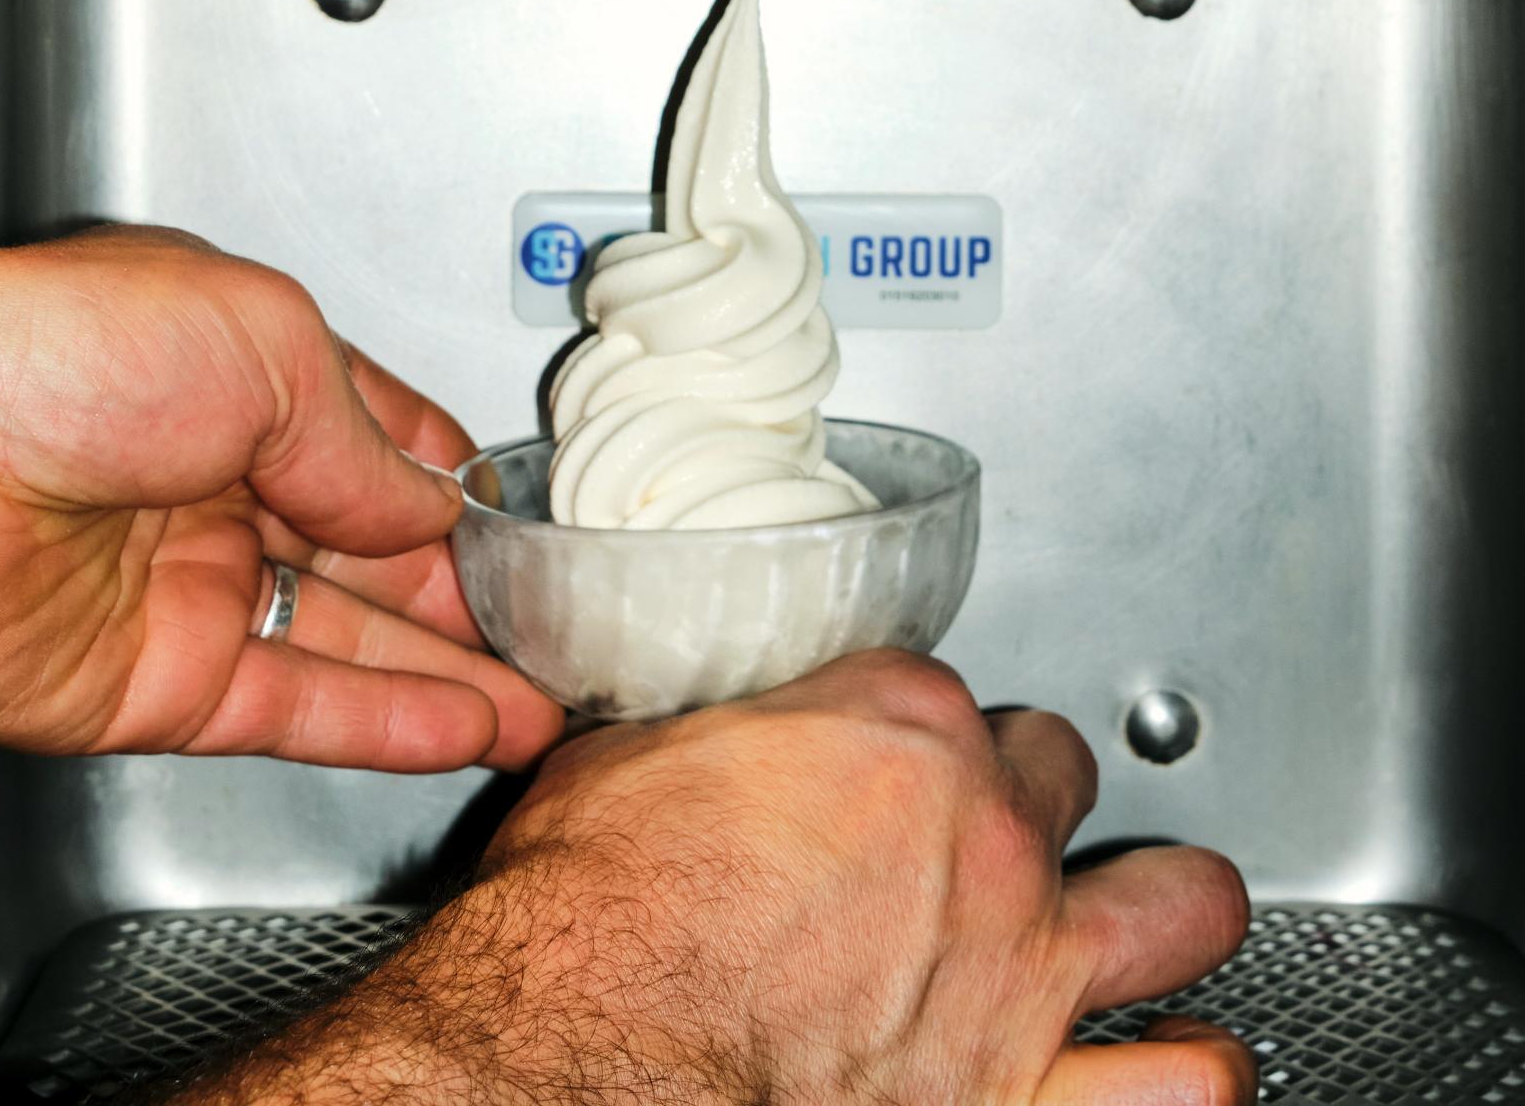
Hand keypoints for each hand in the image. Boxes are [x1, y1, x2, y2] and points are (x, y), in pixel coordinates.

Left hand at [0, 226, 562, 770]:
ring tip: (542, 702)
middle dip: (472, 592)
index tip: (538, 526)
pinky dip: (388, 722)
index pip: (383, 443)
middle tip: (559, 629)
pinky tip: (465, 725)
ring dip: (452, 674)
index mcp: (241, 376)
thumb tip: (434, 513)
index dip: (465, 487)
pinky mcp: (157, 687)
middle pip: (376, 552)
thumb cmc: (52, 352)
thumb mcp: (266, 345)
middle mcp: (219, 481)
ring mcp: (190, 587)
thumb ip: (367, 445)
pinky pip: (296, 708)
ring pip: (351, 641)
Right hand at [187, 650, 1254, 1104]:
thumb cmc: (584, 928)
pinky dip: (1181, 1072)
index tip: (870, 760)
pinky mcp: (1026, 1097)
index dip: (900, 728)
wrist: (571, 1063)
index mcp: (891, 727)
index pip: (937, 690)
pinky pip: (1179, 1089)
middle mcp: (980, 832)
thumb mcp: (621, 767)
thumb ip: (705, 738)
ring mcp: (1020, 966)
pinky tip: (1163, 1062)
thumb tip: (700, 741)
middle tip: (983, 824)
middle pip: (1058, 767)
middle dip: (1025, 789)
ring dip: (1162, 914)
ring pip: (1182, 908)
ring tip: (1137, 924)